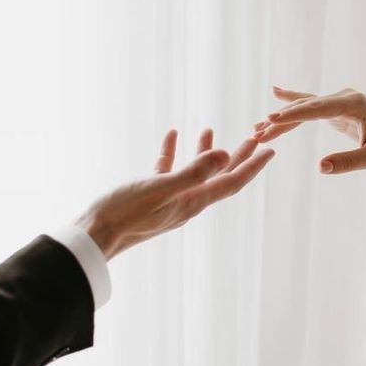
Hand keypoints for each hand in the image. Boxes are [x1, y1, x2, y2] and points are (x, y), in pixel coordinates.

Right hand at [76, 129, 274, 258]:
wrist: (95, 236)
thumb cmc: (125, 212)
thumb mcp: (161, 188)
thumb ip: (193, 172)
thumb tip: (225, 155)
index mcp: (194, 201)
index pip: (232, 181)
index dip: (253, 165)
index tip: (270, 150)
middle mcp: (187, 202)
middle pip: (220, 176)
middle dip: (238, 156)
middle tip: (254, 137)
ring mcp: (168, 200)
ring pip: (194, 172)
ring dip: (204, 151)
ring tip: (209, 129)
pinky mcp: (150, 196)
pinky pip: (167, 170)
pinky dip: (172, 152)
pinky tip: (172, 136)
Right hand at [253, 87, 365, 177]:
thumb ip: (349, 162)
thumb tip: (320, 167)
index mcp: (355, 104)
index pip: (317, 109)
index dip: (292, 115)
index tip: (269, 121)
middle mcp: (346, 98)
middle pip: (305, 107)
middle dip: (279, 120)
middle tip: (255, 133)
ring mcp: (342, 102)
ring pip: (306, 108)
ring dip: (282, 118)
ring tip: (256, 129)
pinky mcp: (341, 109)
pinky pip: (312, 109)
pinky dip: (294, 107)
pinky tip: (275, 94)